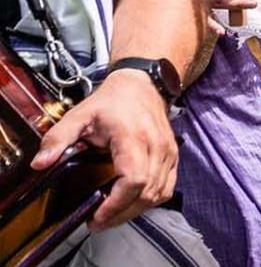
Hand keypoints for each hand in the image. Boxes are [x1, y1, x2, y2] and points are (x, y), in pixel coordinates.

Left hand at [34, 70, 175, 230]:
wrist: (141, 85)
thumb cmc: (113, 100)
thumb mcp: (79, 115)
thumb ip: (58, 138)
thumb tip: (40, 163)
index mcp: (133, 137)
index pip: (134, 179)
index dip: (116, 203)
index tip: (96, 215)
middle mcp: (157, 146)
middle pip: (147, 192)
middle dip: (122, 213)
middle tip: (98, 222)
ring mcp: (169, 152)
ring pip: (159, 193)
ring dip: (136, 210)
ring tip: (112, 215)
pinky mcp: (173, 157)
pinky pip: (168, 187)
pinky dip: (150, 200)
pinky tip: (132, 203)